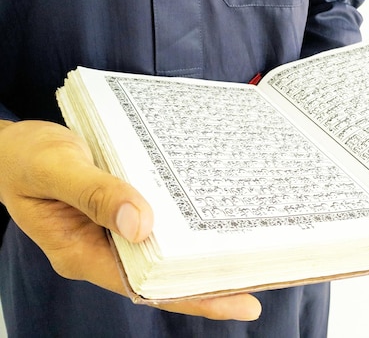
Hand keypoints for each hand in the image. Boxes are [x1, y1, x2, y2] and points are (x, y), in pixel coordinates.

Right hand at [0, 119, 260, 320]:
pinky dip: (183, 226)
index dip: (195, 296)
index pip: (148, 286)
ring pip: (163, 253)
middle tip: (264, 278)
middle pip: (162, 276)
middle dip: (210, 282)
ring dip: (199, 255)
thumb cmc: (24, 159)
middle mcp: (102, 250)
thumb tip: (141, 223)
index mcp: (83, 253)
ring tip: (249, 253)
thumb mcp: (55, 168)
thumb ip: (95, 193)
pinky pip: (156, 226)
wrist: (8, 148)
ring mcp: (111, 234)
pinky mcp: (119, 213)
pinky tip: (210, 218)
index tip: (241, 300)